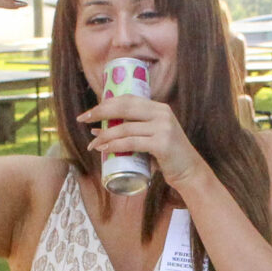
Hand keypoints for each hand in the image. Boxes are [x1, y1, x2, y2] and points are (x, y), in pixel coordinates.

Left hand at [77, 91, 208, 189]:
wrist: (188, 171)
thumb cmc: (165, 156)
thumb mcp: (150, 138)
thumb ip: (131, 132)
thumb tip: (97, 131)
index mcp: (159, 108)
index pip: (127, 99)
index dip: (106, 103)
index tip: (88, 113)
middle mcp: (162, 113)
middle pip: (124, 108)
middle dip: (100, 112)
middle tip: (83, 120)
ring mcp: (163, 128)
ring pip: (125, 128)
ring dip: (104, 136)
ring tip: (93, 145)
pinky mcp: (162, 144)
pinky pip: (131, 143)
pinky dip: (114, 145)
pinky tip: (104, 149)